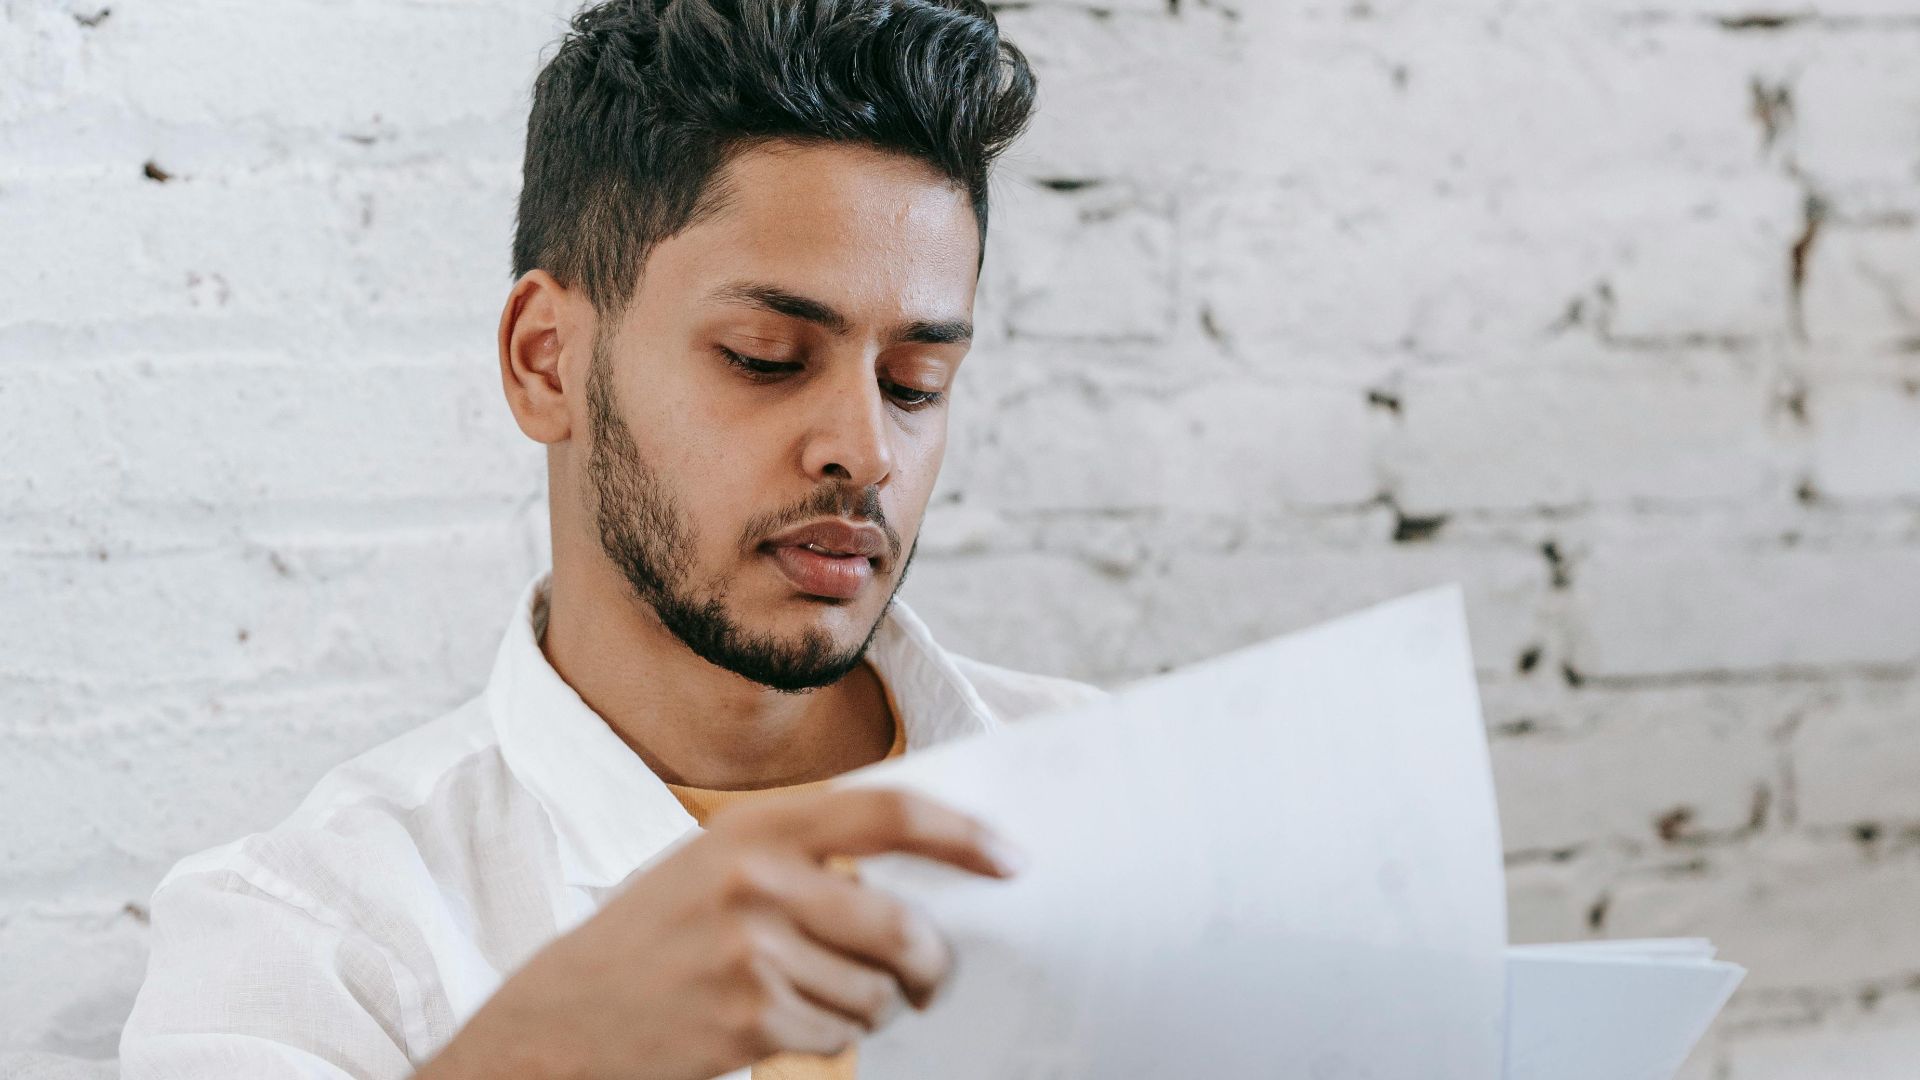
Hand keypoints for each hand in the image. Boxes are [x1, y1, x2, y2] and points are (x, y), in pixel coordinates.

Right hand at [413, 786, 1018, 1079]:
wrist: (561, 1021)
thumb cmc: (657, 937)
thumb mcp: (720, 863)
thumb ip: (809, 856)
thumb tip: (928, 875)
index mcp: (758, 825)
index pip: (889, 811)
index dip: (963, 834)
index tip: (1011, 858)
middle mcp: (757, 878)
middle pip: (902, 925)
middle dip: (933, 963)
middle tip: (933, 977)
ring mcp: (752, 950)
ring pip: (877, 991)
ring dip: (870, 1007)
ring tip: (812, 998)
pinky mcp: (750, 1018)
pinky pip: (842, 1035)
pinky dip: (829, 1039)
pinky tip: (777, 1025)